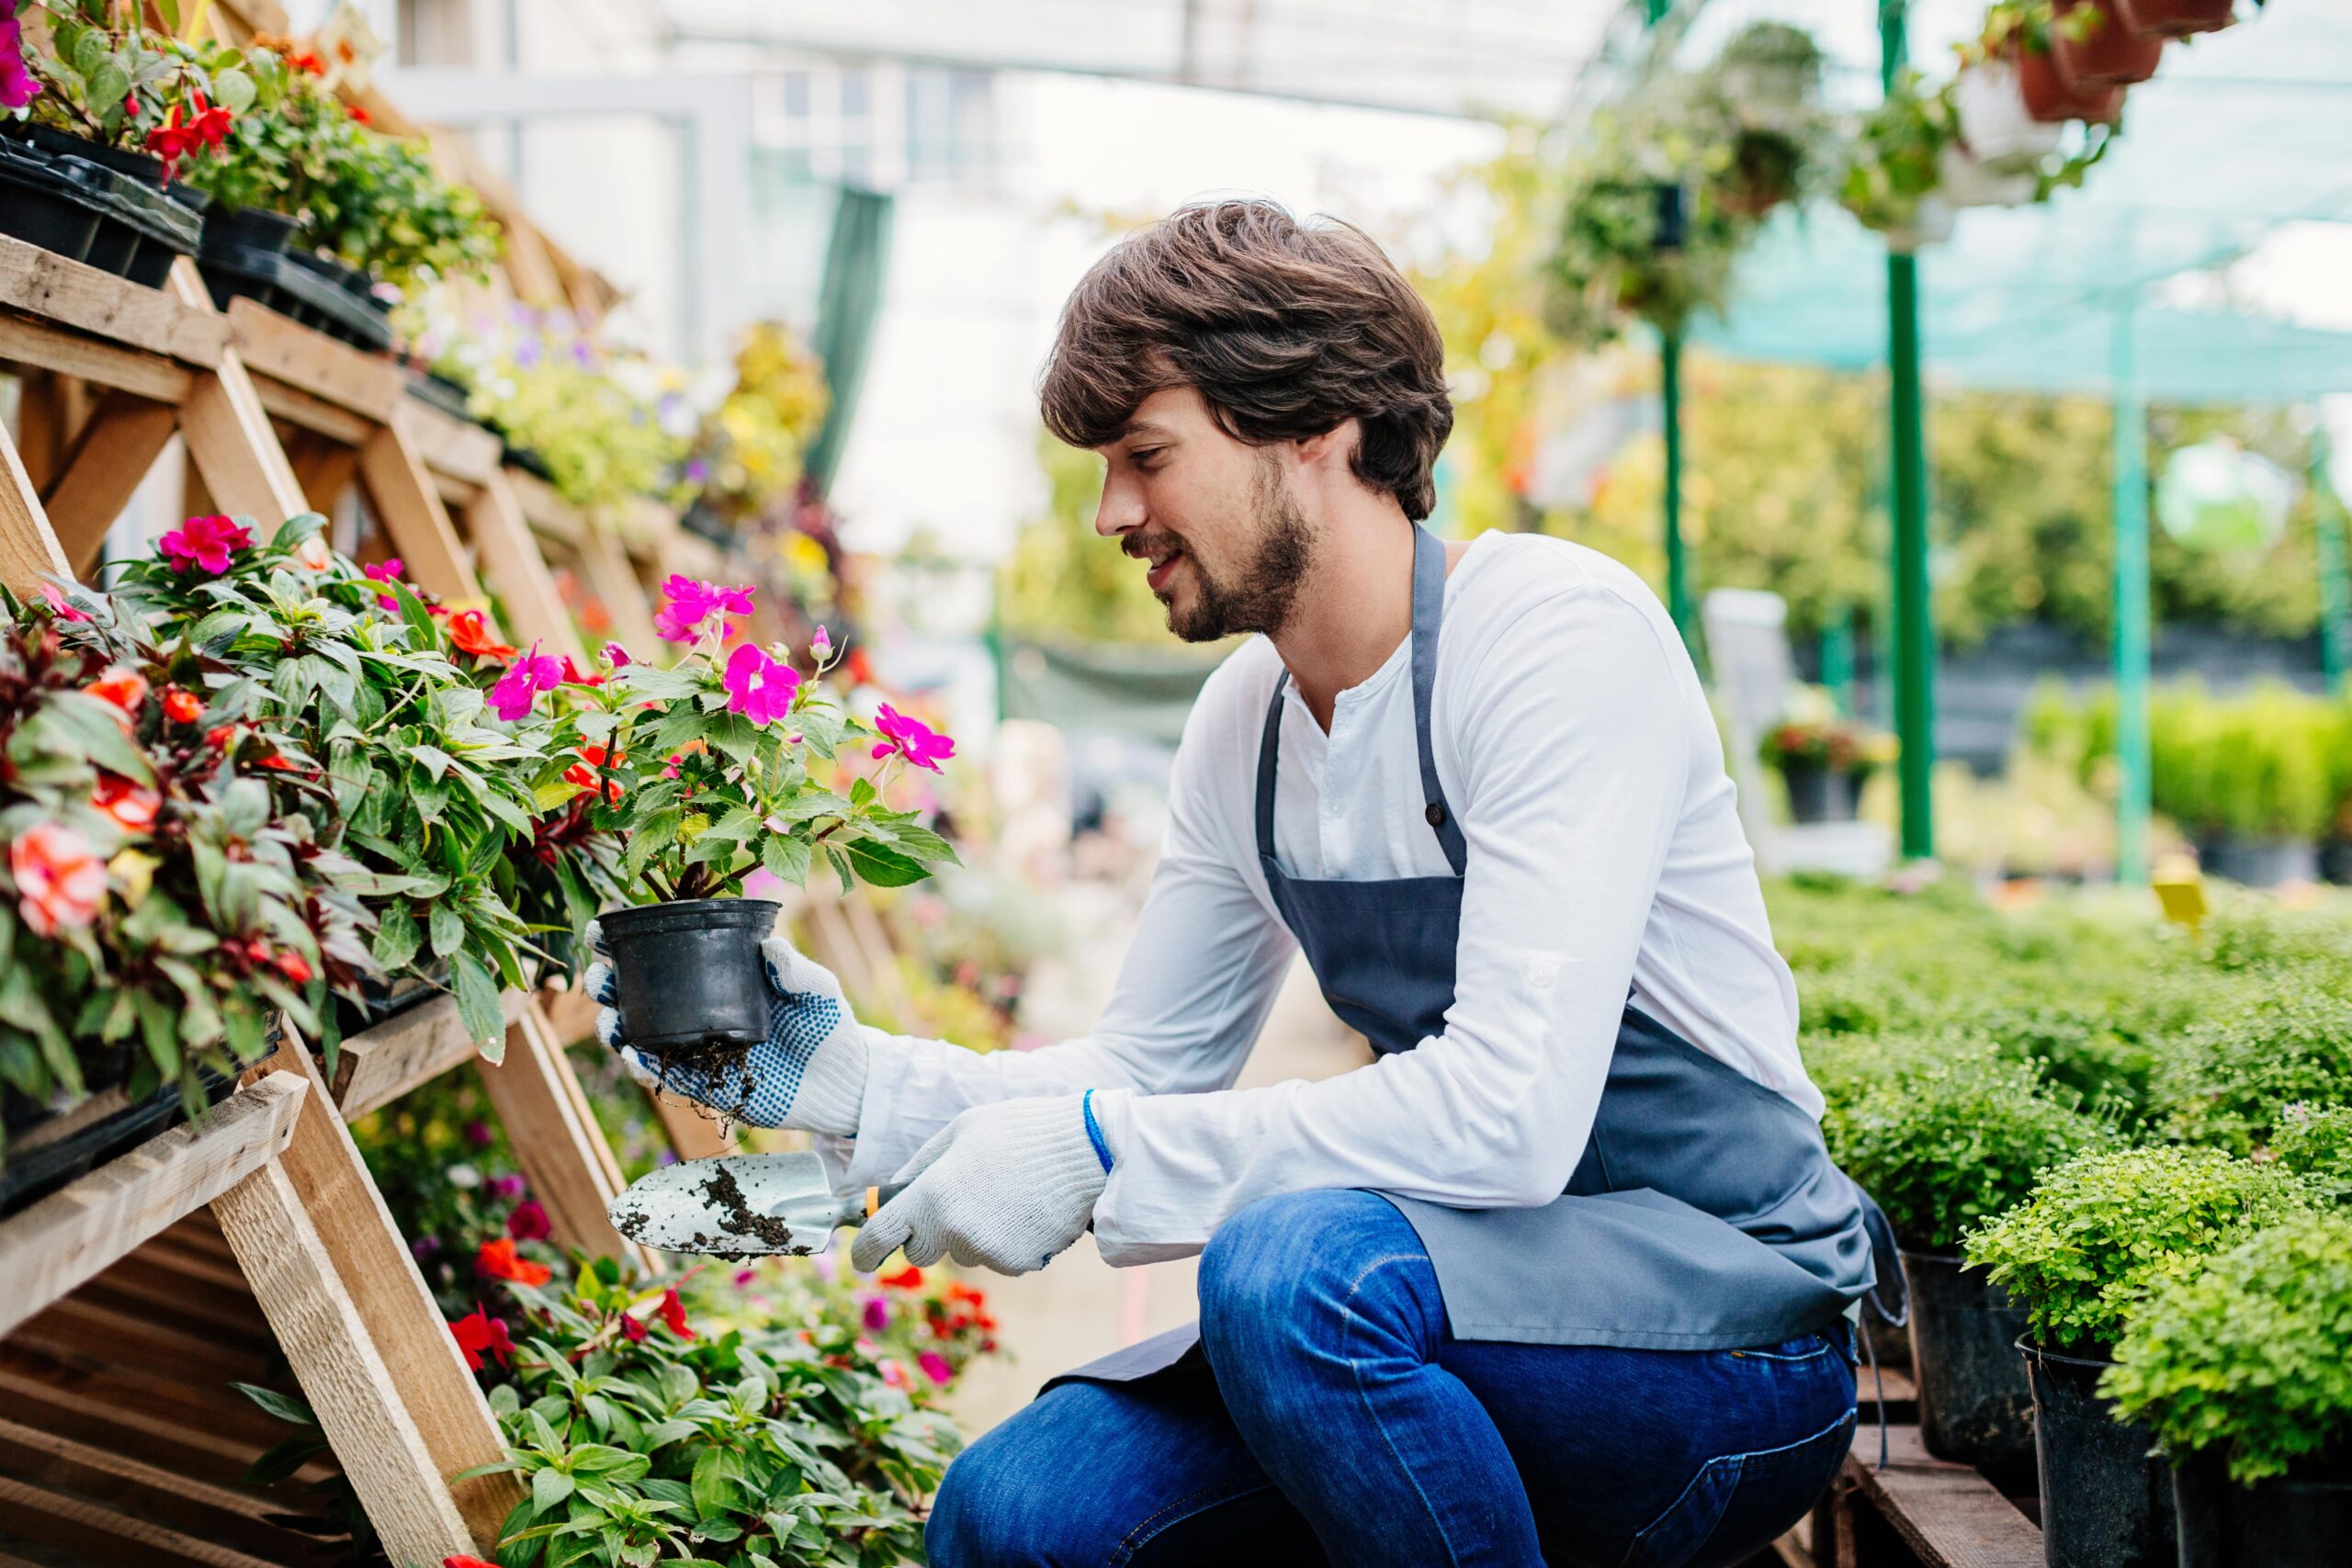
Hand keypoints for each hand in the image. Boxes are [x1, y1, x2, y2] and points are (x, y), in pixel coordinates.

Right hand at [585, 927, 869, 1134]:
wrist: (843, 1084)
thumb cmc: (828, 1025)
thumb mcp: (818, 989)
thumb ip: (796, 968)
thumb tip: (770, 945)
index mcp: (717, 977)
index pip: (664, 954)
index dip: (627, 942)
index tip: (600, 930)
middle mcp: (698, 1010)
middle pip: (637, 993)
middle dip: (607, 983)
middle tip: (600, 978)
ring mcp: (695, 1048)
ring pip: (639, 1034)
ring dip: (614, 1025)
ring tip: (609, 1017)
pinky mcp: (701, 1085)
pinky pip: (661, 1075)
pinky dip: (641, 1064)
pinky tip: (631, 1053)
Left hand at [851, 1093, 1114, 1274]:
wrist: (1087, 1150)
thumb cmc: (1018, 1130)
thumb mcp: (960, 1131)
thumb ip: (921, 1165)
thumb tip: (893, 1194)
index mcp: (933, 1192)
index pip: (880, 1236)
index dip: (865, 1251)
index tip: (863, 1257)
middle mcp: (955, 1229)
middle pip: (920, 1251)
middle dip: (929, 1232)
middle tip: (959, 1199)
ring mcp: (988, 1251)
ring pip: (962, 1252)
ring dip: (972, 1232)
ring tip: (1005, 1194)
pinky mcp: (1018, 1264)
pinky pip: (996, 1259)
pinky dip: (1004, 1241)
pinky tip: (1025, 1210)